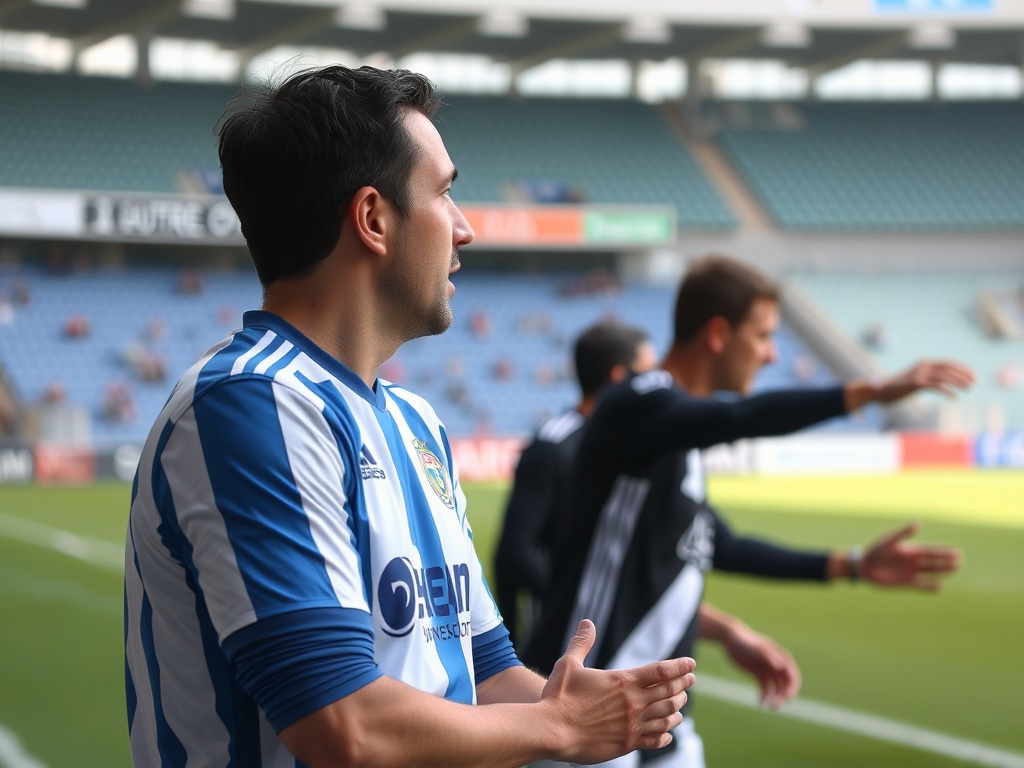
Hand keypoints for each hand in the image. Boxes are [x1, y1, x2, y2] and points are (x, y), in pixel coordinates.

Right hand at [540, 619, 695, 763]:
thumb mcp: (568, 664)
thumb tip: (587, 623)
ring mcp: (632, 725)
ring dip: (677, 709)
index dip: (678, 666)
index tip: (691, 664)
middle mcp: (633, 703)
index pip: (660, 671)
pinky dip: (665, 736)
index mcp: (623, 681)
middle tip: (691, 680)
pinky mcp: (626, 744)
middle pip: (668, 692)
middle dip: (683, 685)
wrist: (552, 730)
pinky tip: (668, 735)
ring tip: (681, 705)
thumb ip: (581, 643)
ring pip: (666, 717)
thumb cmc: (558, 696)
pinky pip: (654, 740)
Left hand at [719, 623, 800, 709]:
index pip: (792, 675)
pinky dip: (764, 696)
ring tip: (769, 707)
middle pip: (785, 684)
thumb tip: (781, 665)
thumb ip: (768, 655)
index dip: (792, 687)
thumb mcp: (756, 648)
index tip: (788, 697)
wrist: (729, 638)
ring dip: (774, 698)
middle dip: (782, 695)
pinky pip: (764, 688)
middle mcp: (776, 664)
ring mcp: (767, 670)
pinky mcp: (758, 674)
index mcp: (780, 657)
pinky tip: (760, 702)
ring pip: (776, 688)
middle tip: (775, 706)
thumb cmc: (744, 641)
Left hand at [860, 521, 961, 590]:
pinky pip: (920, 585)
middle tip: (960, 561)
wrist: (864, 566)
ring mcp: (910, 572)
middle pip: (933, 562)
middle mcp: (913, 561)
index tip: (957, 552)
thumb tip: (919, 523)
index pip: (931, 551)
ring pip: (930, 572)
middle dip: (946, 561)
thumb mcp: (890, 540)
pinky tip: (939, 587)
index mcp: (910, 550)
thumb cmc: (876, 550)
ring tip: (954, 571)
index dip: (944, 552)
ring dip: (942, 572)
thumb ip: (904, 533)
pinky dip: (929, 586)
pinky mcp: (905, 582)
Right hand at [874, 360, 974, 403]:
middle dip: (963, 375)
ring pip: (944, 376)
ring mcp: (918, 374)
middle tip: (974, 383)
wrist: (878, 391)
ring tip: (969, 389)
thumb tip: (941, 382)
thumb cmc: (896, 388)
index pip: (948, 363)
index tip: (972, 376)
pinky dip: (947, 391)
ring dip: (959, 382)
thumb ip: (926, 379)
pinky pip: (935, 386)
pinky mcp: (915, 384)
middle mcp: (922, 366)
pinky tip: (954, 397)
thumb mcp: (913, 381)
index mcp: (924, 363)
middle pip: (948, 368)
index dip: (962, 369)